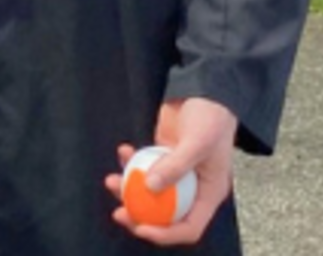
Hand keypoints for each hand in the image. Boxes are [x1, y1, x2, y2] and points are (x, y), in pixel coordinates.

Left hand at [103, 97, 237, 246]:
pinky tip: (123, 150)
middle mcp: (193, 189)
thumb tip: (149, 186)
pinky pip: (143, 169)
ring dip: (128, 189)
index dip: (165, 234)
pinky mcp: (163, 159)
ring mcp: (176, 174)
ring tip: (110, 179)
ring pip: (149, 194)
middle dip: (140, 216)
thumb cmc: (211, 116)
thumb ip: (175, 166)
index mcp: (209, 193)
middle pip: (165, 215)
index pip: (189, 227)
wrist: (206, 88)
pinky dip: (130, 163)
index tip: (142, 227)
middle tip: (119, 211)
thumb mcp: (197, 142)